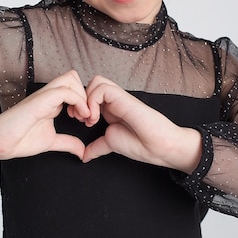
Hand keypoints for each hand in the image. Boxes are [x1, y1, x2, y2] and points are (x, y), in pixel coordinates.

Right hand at [0, 70, 89, 162]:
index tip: (88, 121)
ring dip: (83, 96)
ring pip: (70, 78)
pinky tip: (78, 117)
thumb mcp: (51, 141)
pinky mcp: (39, 100)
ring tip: (83, 117)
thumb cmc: (19, 139)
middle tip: (87, 117)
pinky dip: (78, 101)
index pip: (74, 87)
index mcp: (51, 102)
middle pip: (74, 77)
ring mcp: (43, 96)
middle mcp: (48, 95)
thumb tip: (82, 151)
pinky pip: (64, 91)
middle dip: (87, 95)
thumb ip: (67, 142)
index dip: (86, 100)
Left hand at [82, 75, 201, 172]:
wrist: (158, 146)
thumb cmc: (140, 144)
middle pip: (92, 83)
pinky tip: (95, 118)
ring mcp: (119, 97)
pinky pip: (101, 88)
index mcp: (110, 108)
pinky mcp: (123, 97)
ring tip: (90, 118)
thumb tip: (84, 155)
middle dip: (80, 99)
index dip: (80, 104)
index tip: (80, 121)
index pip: (90, 93)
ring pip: (96, 81)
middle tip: (80, 118)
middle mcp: (114, 100)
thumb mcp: (110, 143)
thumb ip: (96, 146)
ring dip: (86, 99)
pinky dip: (92, 102)